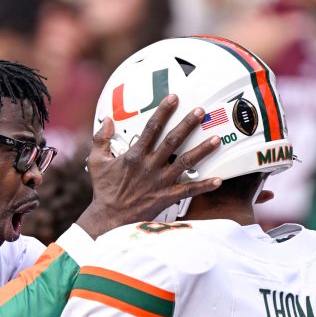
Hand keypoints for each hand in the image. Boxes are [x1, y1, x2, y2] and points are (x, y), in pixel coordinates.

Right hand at [76, 95, 222, 237]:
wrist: (109, 218)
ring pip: (185, 163)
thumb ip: (101, 139)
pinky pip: (188, 190)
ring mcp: (160, 181)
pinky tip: (218, 180)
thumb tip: (107, 120)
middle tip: (201, 111)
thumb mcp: (96, 162)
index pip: (151, 128)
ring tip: (216, 139)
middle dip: (188, 124)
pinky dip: (204, 186)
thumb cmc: (104, 190)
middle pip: (173, 141)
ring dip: (202, 150)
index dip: (164, 111)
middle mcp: (150, 166)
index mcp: (134, 156)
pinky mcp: (166, 196)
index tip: (174, 98)